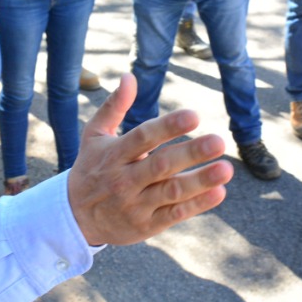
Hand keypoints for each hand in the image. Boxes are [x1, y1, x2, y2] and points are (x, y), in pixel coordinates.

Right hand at [68, 74, 232, 245]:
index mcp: (114, 154)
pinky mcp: (146, 225)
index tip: (194, 115)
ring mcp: (136, 204)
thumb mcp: (94, 135)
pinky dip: (197, 204)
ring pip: (171, 192)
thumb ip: (113, 106)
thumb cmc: (90, 168)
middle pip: (161, 165)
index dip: (168, 127)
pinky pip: (174, 215)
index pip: (143, 138)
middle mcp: (125, 179)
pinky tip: (218, 192)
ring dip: (200, 181)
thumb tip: (129, 76)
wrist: (74, 218)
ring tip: (226, 169)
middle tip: (219, 141)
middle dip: (191, 153)